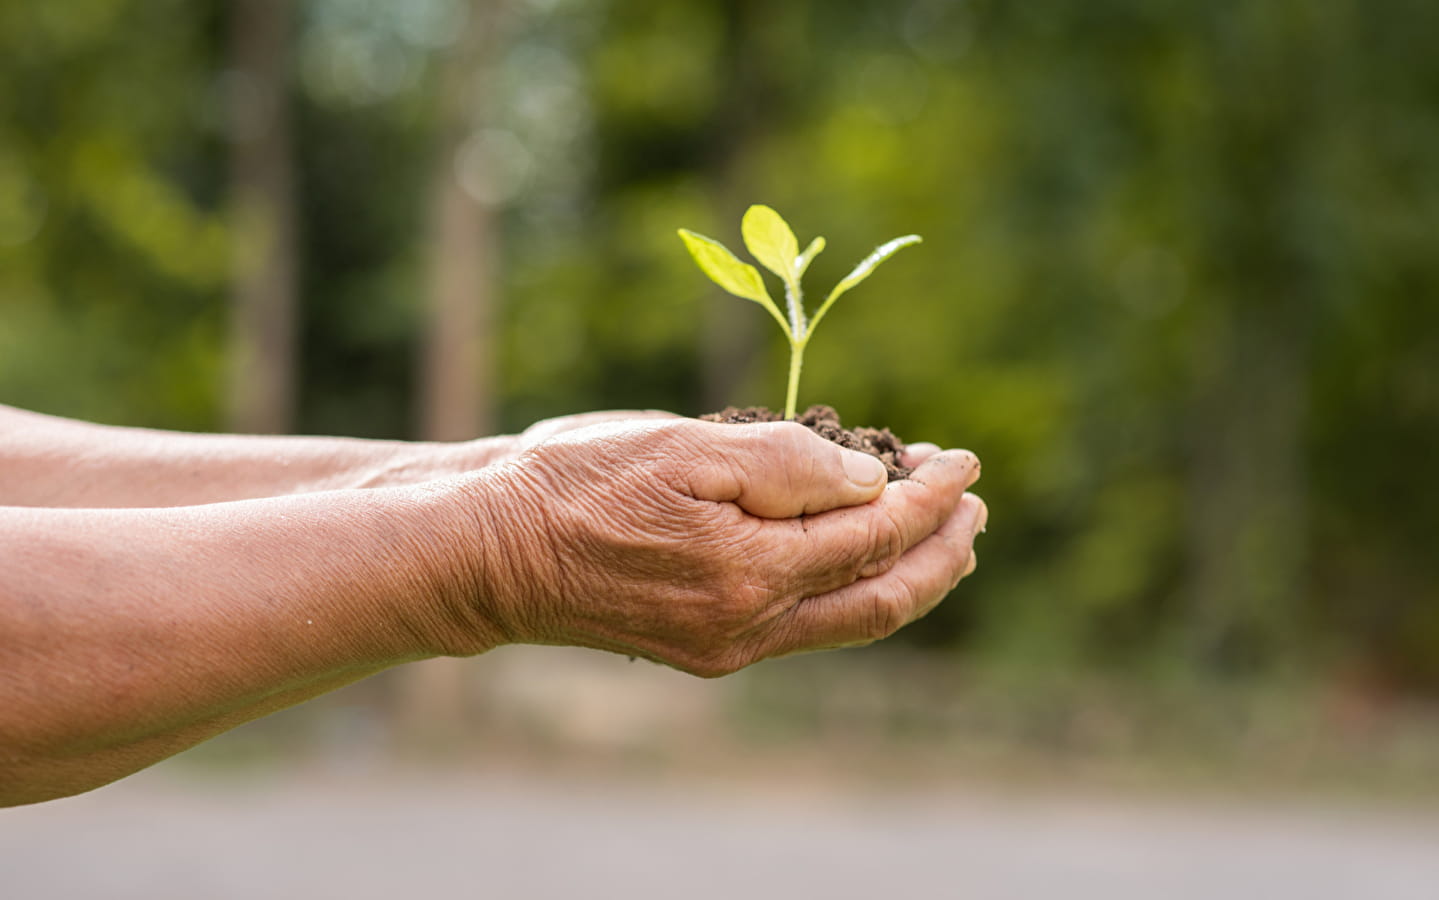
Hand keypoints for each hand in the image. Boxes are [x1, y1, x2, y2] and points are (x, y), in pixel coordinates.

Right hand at [446, 418, 984, 675]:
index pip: (877, 533)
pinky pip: (807, 624)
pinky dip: (851, 587)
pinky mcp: (709, 648)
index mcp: (751, 570)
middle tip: (975, 505)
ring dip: (906, 576)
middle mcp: (751, 624)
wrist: (492, 553)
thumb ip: (786, 463)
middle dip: (943, 551)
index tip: (964, 461)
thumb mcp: (682, 445)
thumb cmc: (574, 483)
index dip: (931, 496)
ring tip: (942, 535)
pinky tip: (858, 554)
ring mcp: (730, 644)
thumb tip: (873, 482)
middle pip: (883, 598)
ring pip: (850, 620)